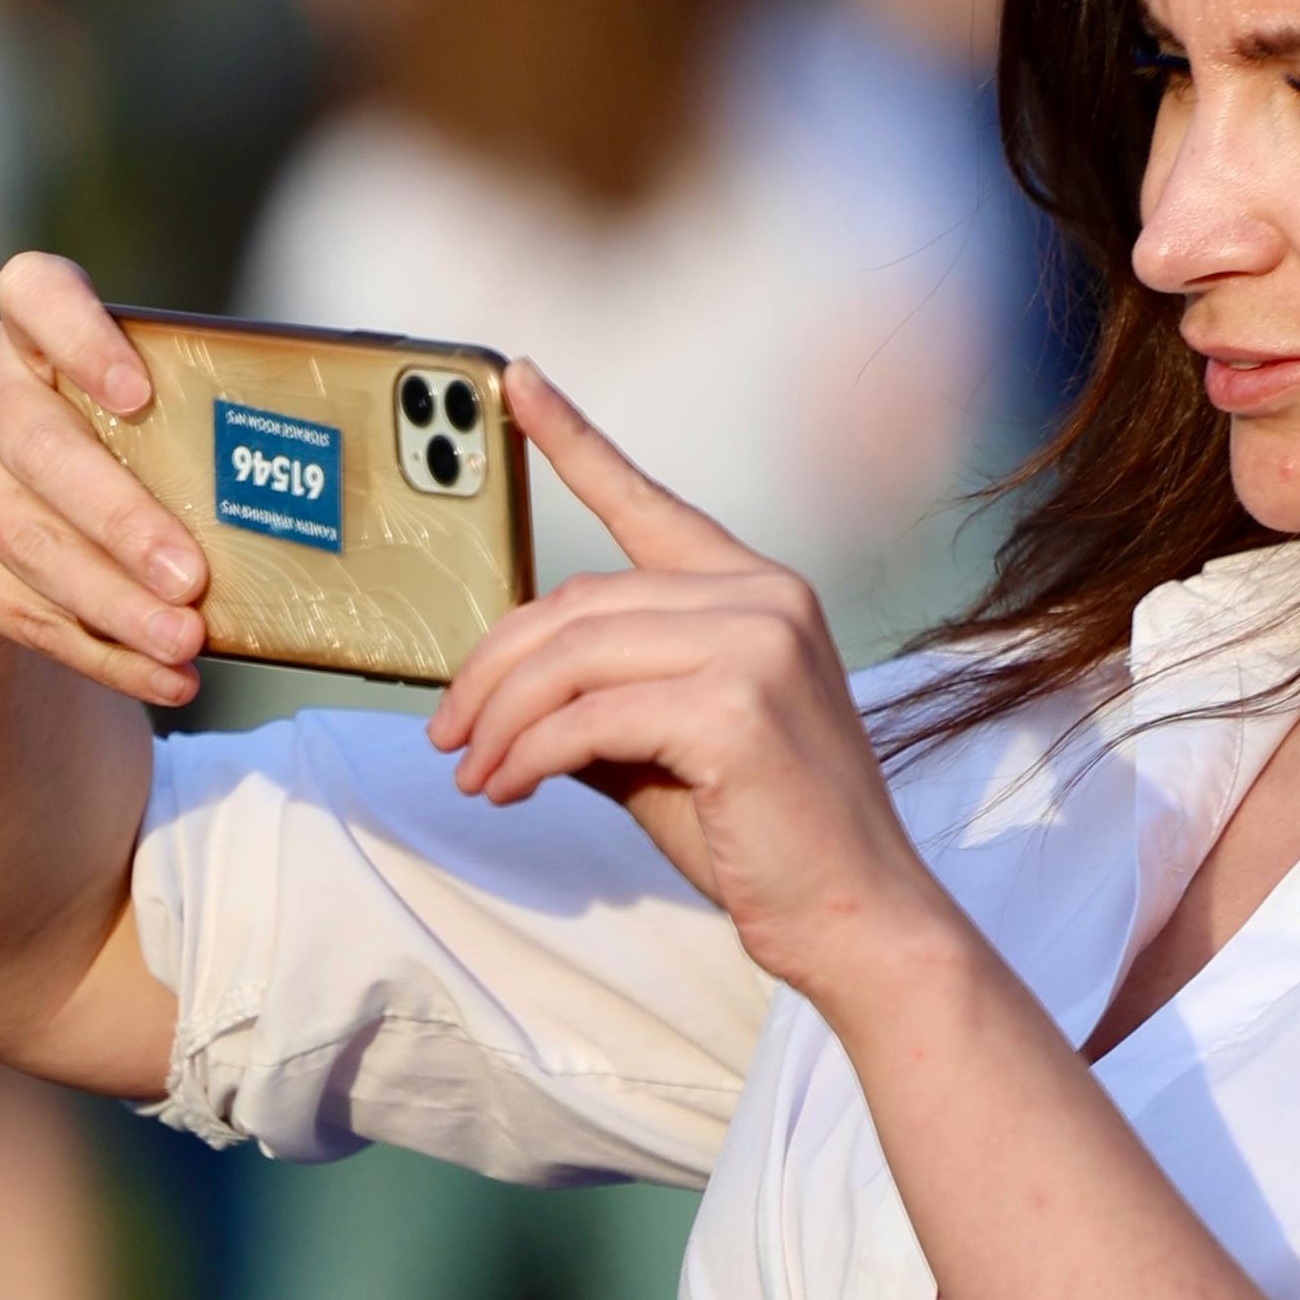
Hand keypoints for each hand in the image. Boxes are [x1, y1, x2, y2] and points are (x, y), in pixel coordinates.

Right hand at [0, 253, 207, 714]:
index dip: (82, 337)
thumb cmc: (110, 449)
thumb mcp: (140, 419)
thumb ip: (193, 426)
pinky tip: (160, 676)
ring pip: (26, 542)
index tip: (137, 392)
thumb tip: (322, 487)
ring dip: (114, 604)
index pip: (33, 294)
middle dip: (121, 521)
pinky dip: (98, 652)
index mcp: (28, 329)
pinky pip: (16, 610)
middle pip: (39, 446)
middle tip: (192, 578)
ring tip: (184, 643)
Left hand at [430, 362, 953, 1015]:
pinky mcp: (735, 709)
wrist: (854, 918)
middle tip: (446, 733)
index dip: (575, 439)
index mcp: (759, 590)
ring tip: (474, 773)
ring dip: (500, 721)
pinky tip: (510, 790)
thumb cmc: (763, 837)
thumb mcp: (666, 748)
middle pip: (576, 601)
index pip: (648, 503)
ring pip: (571, 657)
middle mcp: (765, 597)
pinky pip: (586, 718)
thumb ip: (601, 697)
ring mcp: (757, 646)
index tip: (516, 382)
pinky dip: (528, 756)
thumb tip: (496, 692)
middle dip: (492, 669)